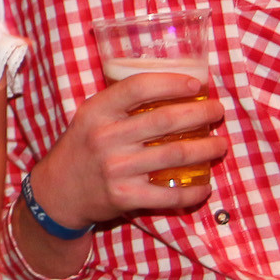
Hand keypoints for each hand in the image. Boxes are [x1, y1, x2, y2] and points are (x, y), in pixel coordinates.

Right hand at [29, 73, 227, 228]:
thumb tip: (172, 87)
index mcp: (97, 112)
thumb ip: (121, 103)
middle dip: (200, 114)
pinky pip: (168, 195)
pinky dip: (193, 192)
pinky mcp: (124, 197)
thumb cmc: (83, 148)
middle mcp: (105, 138)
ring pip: (174, 155)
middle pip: (164, 120)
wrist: (58, 193)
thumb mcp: (90, 117)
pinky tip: (205, 186)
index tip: (197, 85)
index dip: (172, 83)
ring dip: (205, 150)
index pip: (138, 87)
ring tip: (220, 145)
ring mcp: (115, 169)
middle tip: (218, 111)